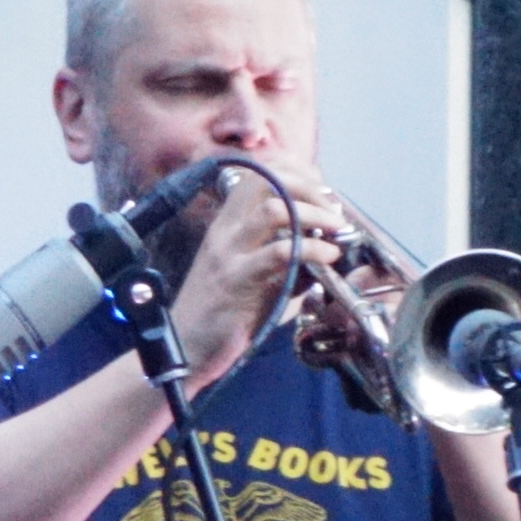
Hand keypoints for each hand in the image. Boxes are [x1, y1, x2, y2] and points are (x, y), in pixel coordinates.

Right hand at [161, 164, 332, 383]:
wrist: (185, 349)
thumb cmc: (223, 313)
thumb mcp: (255, 274)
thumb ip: (286, 256)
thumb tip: (328, 246)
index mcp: (228, 221)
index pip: (261, 171)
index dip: (298, 171)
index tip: (323, 191)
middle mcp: (226, 228)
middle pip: (268, 178)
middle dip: (311, 186)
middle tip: (333, 210)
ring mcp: (229, 252)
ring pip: (274, 208)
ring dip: (315, 213)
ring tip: (335, 229)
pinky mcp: (237, 280)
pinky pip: (280, 252)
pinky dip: (313, 249)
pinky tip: (328, 257)